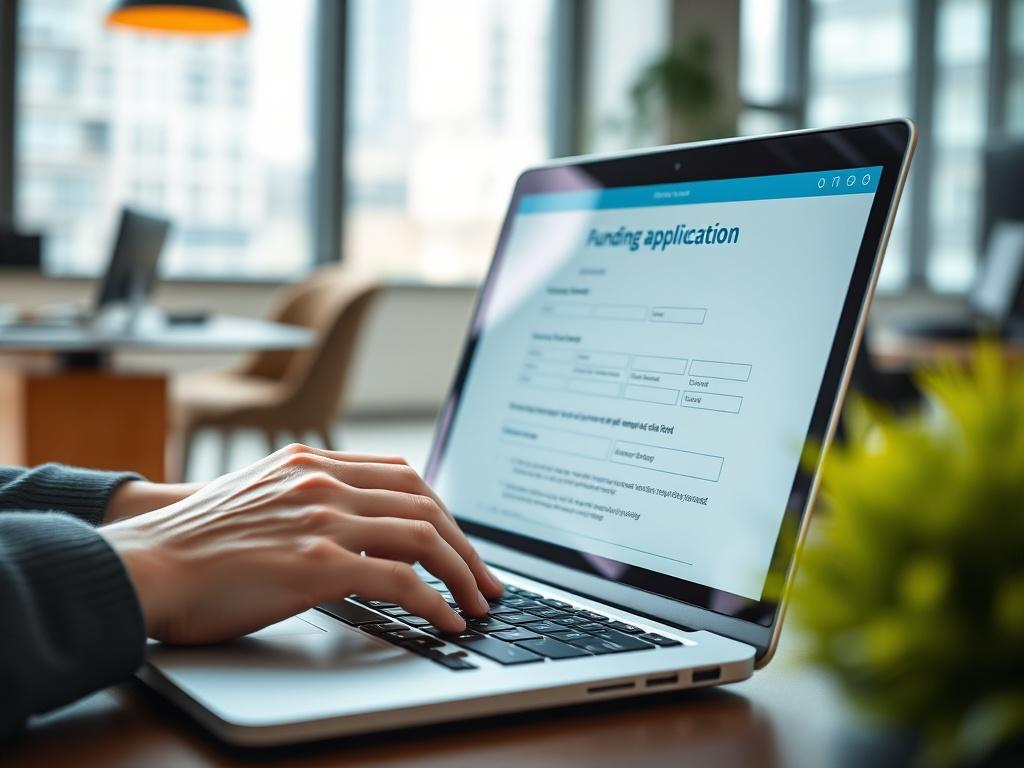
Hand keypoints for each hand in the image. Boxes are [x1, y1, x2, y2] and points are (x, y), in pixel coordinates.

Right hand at [100, 444, 502, 643]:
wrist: (142, 563)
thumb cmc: (194, 543)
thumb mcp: (260, 498)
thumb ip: (310, 500)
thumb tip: (358, 530)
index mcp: (312, 462)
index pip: (404, 476)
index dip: (443, 511)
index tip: (460, 542)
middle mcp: (323, 481)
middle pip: (425, 503)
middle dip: (466, 545)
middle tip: (486, 579)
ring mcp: (322, 518)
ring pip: (424, 536)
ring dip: (463, 574)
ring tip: (478, 604)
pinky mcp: (316, 562)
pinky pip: (402, 579)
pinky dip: (436, 600)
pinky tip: (448, 619)